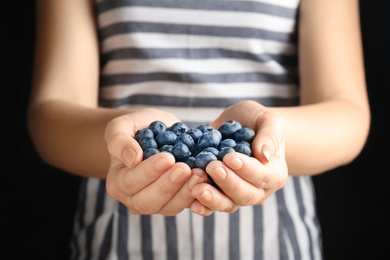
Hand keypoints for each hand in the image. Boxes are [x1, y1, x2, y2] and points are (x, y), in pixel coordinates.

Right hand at [105, 108, 206, 215]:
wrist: (157, 132)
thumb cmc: (136, 127)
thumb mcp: (122, 126)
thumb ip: (120, 141)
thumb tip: (132, 159)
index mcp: (118, 182)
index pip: (131, 181)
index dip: (149, 172)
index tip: (167, 158)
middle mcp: (134, 198)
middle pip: (149, 201)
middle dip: (169, 186)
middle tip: (185, 168)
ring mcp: (157, 203)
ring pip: (170, 207)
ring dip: (186, 192)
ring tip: (200, 173)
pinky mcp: (176, 201)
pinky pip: (186, 205)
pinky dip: (198, 196)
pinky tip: (207, 182)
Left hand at [190, 101, 287, 215]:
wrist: (239, 125)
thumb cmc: (257, 121)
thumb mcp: (268, 120)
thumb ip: (269, 136)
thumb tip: (264, 156)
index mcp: (275, 173)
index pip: (262, 176)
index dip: (246, 169)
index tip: (229, 158)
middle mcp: (259, 190)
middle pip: (244, 195)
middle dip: (227, 183)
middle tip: (212, 168)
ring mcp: (238, 195)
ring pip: (227, 204)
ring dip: (212, 199)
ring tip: (197, 189)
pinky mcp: (220, 195)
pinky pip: (212, 206)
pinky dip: (202, 205)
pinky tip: (190, 202)